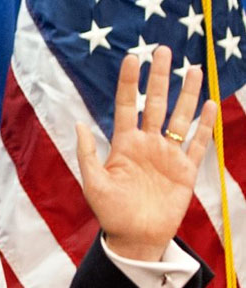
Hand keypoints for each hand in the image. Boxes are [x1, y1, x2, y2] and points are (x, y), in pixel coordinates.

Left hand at [76, 46, 217, 260]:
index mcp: (124, 145)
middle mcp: (147, 144)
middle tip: (163, 50)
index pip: (126, 106)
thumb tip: (79, 124)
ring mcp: (168, 155)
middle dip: (159, 78)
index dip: (129, 82)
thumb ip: (87, 154)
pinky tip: (210, 105)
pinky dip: (204, 125)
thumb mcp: (93, 183)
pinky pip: (197, 143)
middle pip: (154, 103)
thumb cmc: (110, 212)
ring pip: (179, 117)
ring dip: (186, 94)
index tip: (132, 57)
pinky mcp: (185, 170)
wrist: (135, 237)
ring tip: (193, 69)